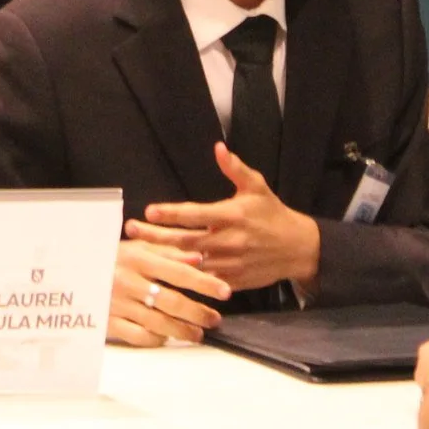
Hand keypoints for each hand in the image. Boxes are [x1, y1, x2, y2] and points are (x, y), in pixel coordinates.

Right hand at [108, 237, 230, 346]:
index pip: (178, 271)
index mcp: (137, 258)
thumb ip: (168, 252)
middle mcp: (128, 281)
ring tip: (198, 334)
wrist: (69, 272)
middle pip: (171, 301)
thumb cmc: (110, 257)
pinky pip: (139, 336)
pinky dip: (157, 339)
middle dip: (198, 312)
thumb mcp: (137, 247)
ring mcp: (118, 304)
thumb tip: (200, 259)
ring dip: (183, 330)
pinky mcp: (108, 323)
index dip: (204, 283)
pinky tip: (167, 339)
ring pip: (159, 322)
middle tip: (215, 319)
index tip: (225, 291)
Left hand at [128, 144, 321, 293]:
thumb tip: (218, 148)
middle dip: (156, 237)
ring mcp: (230, 263)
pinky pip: (203, 280)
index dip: (171, 213)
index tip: (149, 211)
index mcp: (232, 216)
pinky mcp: (232, 280)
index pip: (196, 215)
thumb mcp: (257, 187)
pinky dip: (184, 276)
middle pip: (185, 240)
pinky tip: (162, 271)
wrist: (298, 248)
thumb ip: (235, 169)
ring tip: (137, 251)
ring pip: (191, 263)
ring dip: (164, 257)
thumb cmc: (273, 214)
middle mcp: (229, 241)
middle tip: (131, 230)